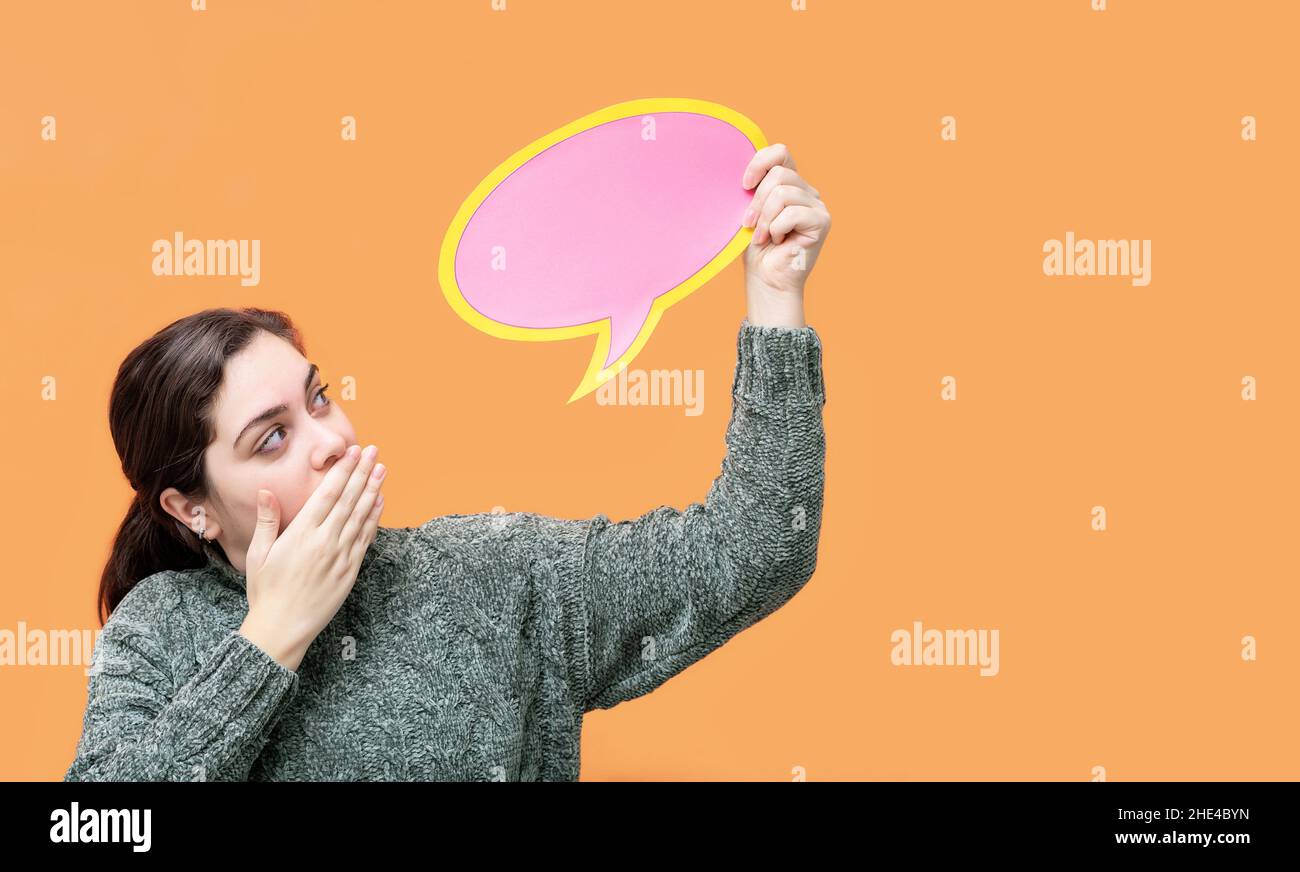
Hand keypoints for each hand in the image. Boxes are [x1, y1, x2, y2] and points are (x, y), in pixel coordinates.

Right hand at [238, 443, 386, 670]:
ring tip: (382, 469)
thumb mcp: (259, 554)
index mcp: (301, 534)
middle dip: (362, 472)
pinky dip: (374, 518)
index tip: (352, 452)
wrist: (283, 627)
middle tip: (373, 451)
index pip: (327, 494)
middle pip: (349, 499)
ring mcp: (341, 556)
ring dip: (373, 490)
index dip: (342, 471)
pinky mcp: (350, 571)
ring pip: (361, 516)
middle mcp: (325, 542)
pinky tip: (380, 501)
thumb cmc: (266, 590)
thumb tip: (266, 490)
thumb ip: (267, 521)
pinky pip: (366, 538)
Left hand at [740, 143, 830, 325]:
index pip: (781, 153)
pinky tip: (777, 241)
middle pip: (779, 174)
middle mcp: (807, 191)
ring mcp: (817, 205)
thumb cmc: (756, 249)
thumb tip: (747, 173)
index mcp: (790, 183)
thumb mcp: (750, 212)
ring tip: (762, 236)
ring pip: (783, 193)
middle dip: (757, 200)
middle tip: (749, 223)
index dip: (759, 163)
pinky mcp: (822, 221)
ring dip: (765, 218)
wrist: (766, 280)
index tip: (744, 185)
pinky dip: (776, 228)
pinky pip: (792, 213)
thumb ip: (755, 189)